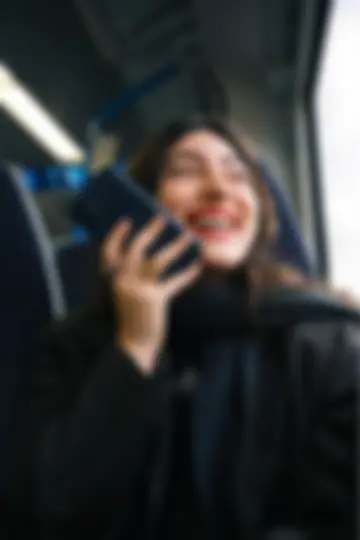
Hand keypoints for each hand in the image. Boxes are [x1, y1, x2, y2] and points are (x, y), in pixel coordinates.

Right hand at [101, 217, 200, 373]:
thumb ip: (132, 279)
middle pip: (136, 249)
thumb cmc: (132, 321)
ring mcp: (138, 289)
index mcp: (113, 281)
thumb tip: (149, 260)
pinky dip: (187, 275)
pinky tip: (197, 268)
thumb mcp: (126, 297)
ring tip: (189, 236)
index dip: (117, 236)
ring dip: (175, 246)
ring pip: (158, 261)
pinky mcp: (154, 299)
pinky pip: (174, 282)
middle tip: (162, 218)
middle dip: (149, 232)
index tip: (127, 221)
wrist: (133, 346)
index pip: (109, 252)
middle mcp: (123, 282)